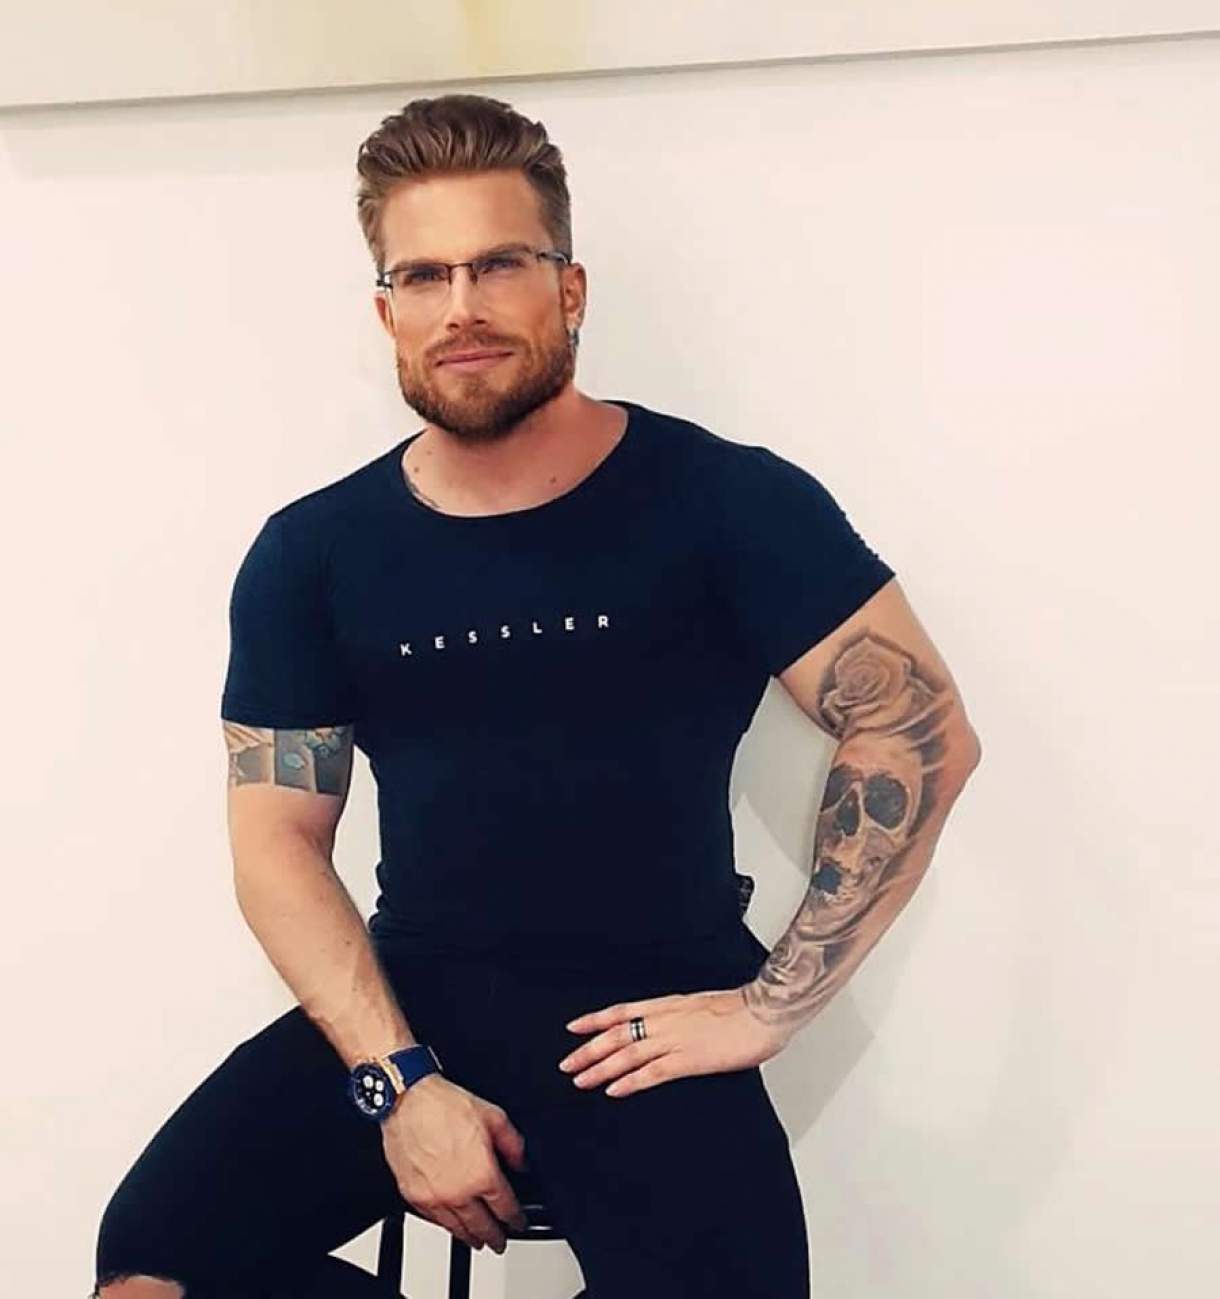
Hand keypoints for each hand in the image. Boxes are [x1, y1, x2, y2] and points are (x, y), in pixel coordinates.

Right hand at [379, 1072, 528, 1253]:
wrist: (408, 1101)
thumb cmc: (445, 1106)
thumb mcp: (494, 1117)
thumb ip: (513, 1144)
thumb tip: (522, 1163)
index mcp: (482, 1175)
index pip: (505, 1208)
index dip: (516, 1219)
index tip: (519, 1222)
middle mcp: (458, 1193)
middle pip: (482, 1226)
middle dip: (495, 1237)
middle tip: (500, 1242)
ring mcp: (434, 1198)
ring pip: (457, 1229)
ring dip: (470, 1238)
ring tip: (478, 1241)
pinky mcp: (413, 1196)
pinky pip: (433, 1221)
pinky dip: (445, 1226)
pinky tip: (450, 1225)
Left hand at [557, 983, 791, 1098]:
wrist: (763, 1011)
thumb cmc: (740, 1009)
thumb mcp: (701, 1006)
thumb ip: (681, 1017)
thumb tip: (667, 1027)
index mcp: (668, 1005)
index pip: (621, 1010)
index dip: (595, 1020)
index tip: (573, 1028)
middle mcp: (665, 1020)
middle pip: (616, 1034)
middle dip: (589, 1049)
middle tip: (567, 1064)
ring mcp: (675, 1039)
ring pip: (627, 1053)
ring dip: (601, 1068)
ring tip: (581, 1080)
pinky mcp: (689, 1060)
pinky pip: (652, 1072)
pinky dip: (630, 1081)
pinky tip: (614, 1090)